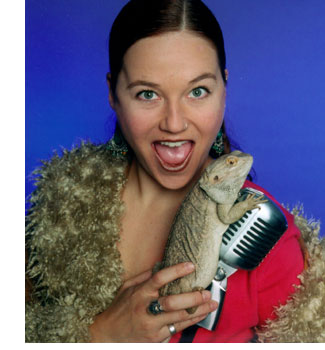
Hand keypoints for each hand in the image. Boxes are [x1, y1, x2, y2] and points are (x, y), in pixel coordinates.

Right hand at [89, 262, 217, 341]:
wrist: (108, 335)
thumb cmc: (119, 309)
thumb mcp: (127, 288)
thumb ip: (144, 277)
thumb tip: (161, 265)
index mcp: (139, 293)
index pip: (159, 279)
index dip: (176, 271)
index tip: (190, 265)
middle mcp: (145, 309)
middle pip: (173, 302)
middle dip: (192, 297)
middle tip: (206, 291)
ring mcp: (151, 326)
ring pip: (179, 318)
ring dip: (198, 311)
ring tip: (212, 303)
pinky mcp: (156, 339)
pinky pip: (177, 329)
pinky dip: (191, 321)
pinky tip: (201, 315)